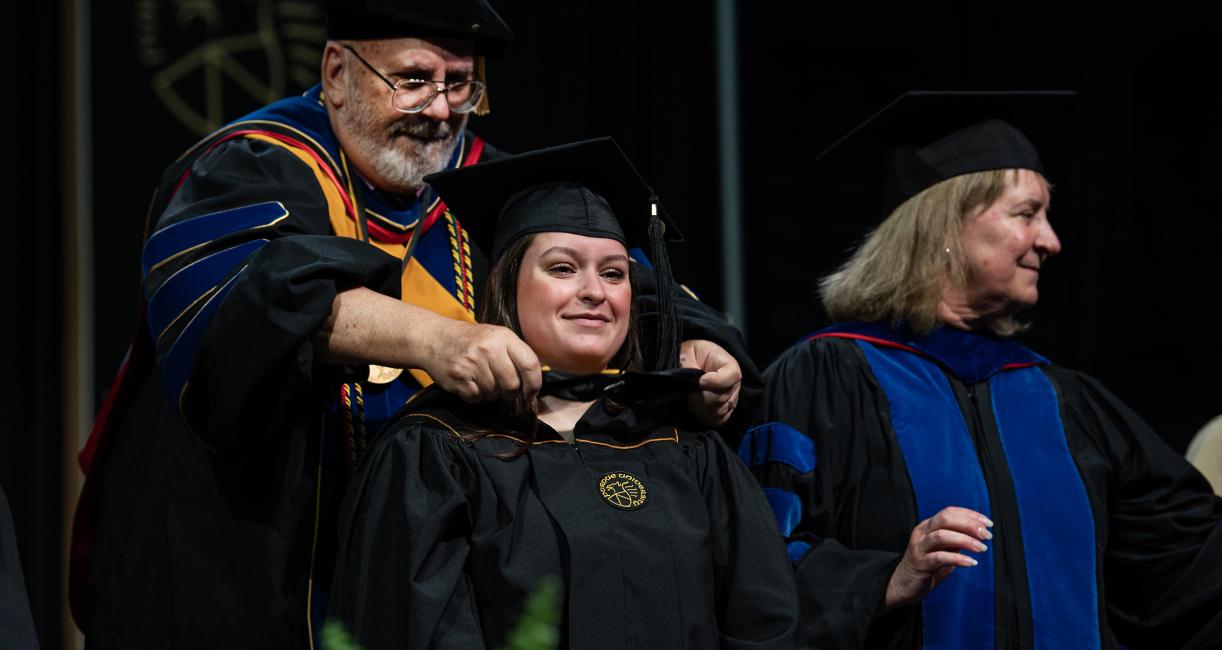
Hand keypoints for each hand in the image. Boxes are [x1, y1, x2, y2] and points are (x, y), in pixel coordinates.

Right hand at [425, 321, 541, 402]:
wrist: (434, 338)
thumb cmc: (470, 340)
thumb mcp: (496, 336)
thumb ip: (516, 354)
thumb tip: (534, 381)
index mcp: (503, 337)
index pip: (530, 365)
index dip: (534, 384)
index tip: (531, 393)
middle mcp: (489, 349)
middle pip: (513, 385)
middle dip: (511, 393)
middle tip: (505, 389)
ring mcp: (472, 364)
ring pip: (494, 394)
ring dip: (491, 393)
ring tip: (482, 379)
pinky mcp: (459, 379)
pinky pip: (477, 398)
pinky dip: (475, 395)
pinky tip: (470, 382)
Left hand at [679, 339, 741, 426]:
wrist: (696, 361)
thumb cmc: (694, 354)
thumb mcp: (689, 351)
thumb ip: (689, 364)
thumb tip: (689, 381)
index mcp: (730, 365)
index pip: (729, 377)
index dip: (712, 382)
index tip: (698, 382)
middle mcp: (735, 384)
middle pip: (722, 397)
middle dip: (701, 396)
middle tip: (688, 391)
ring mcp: (732, 398)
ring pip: (719, 410)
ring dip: (701, 406)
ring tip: (690, 397)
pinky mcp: (727, 410)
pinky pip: (719, 419)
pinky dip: (705, 415)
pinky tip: (696, 406)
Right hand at [884, 506, 992, 610]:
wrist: (904, 584)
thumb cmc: (927, 565)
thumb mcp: (943, 548)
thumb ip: (956, 539)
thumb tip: (979, 532)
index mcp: (928, 525)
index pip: (950, 512)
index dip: (970, 515)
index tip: (988, 523)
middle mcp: (922, 533)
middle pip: (945, 519)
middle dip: (969, 525)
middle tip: (986, 535)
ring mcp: (919, 547)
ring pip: (942, 536)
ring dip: (965, 540)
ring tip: (981, 548)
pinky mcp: (920, 563)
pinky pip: (940, 558)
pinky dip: (958, 559)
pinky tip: (971, 563)